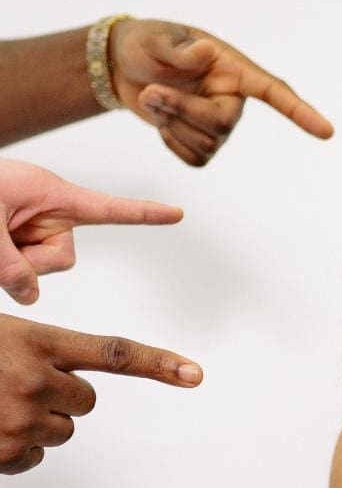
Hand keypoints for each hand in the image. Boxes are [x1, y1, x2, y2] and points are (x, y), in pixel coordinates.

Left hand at [0, 159, 181, 303]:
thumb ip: (10, 266)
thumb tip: (30, 296)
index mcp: (50, 191)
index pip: (108, 208)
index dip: (144, 214)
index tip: (177, 213)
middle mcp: (47, 210)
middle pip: (65, 257)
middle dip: (31, 262)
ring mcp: (31, 225)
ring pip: (42, 267)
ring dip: (11, 263)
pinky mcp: (17, 237)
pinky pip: (24, 267)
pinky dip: (4, 265)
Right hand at [0, 312, 200, 474]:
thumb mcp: (2, 334)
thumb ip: (40, 346)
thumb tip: (66, 347)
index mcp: (36, 342)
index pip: (113, 354)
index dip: (157, 364)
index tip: (193, 373)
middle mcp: (36, 380)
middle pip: (86, 401)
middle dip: (58, 395)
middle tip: (11, 382)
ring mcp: (23, 419)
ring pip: (62, 431)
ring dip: (35, 422)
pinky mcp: (7, 452)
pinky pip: (34, 457)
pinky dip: (12, 446)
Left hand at [109, 18, 334, 166]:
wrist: (123, 65)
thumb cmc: (145, 44)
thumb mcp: (156, 37)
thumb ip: (180, 48)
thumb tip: (206, 52)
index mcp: (234, 70)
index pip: (274, 93)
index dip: (300, 113)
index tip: (327, 132)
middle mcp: (234, 100)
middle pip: (222, 126)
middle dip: (183, 112)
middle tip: (151, 92)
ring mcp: (220, 125)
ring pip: (207, 146)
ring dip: (171, 125)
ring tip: (153, 98)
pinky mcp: (203, 143)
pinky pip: (194, 160)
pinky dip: (172, 144)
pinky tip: (164, 122)